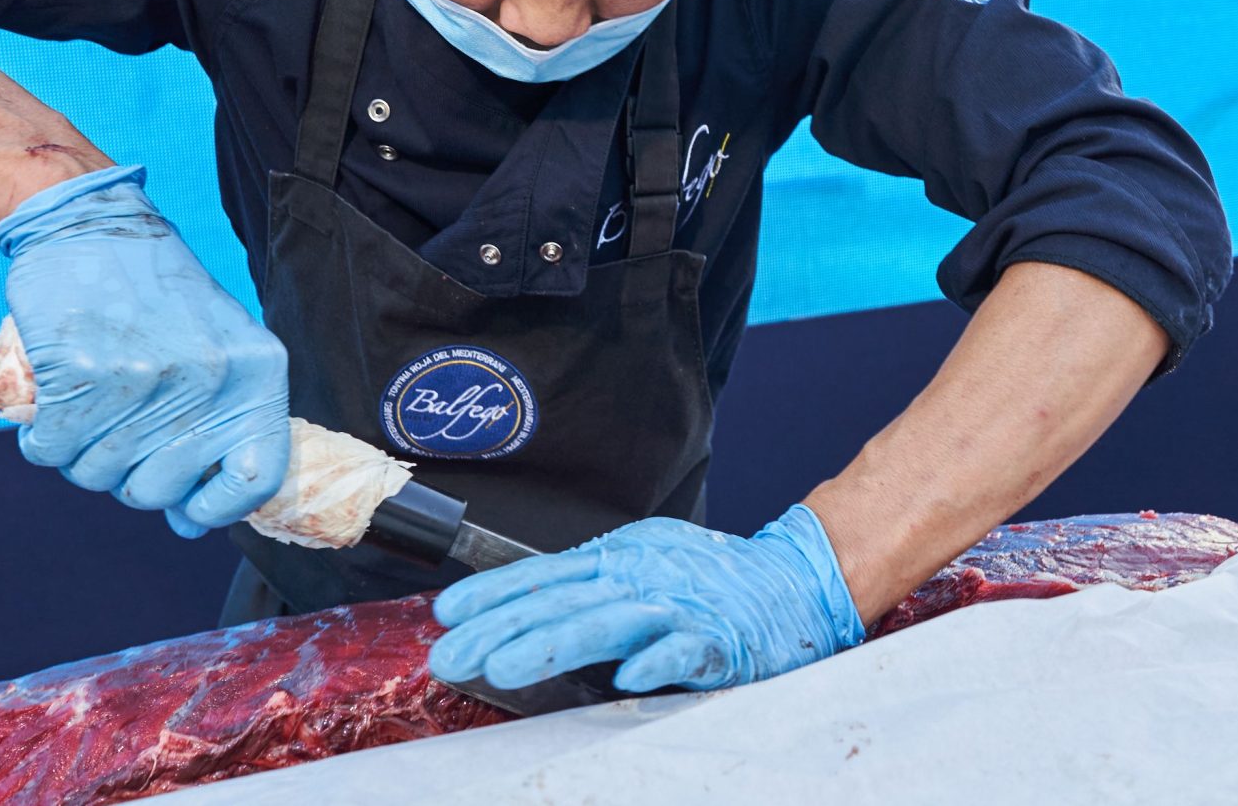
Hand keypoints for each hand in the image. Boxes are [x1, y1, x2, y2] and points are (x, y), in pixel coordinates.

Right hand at [0, 164, 289, 537]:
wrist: (91, 223)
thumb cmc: (155, 296)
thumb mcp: (217, 350)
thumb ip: (217, 431)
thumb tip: (193, 525)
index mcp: (258, 375)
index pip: (257, 479)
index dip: (217, 507)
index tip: (186, 507)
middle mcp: (210, 380)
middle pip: (157, 490)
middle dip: (126, 475)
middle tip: (115, 427)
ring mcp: (147, 379)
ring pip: (97, 475)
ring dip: (79, 453)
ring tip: (86, 403)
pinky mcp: (83, 375)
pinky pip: (51, 451)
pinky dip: (40, 439)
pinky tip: (50, 405)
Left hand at [428, 505, 864, 693]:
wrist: (792, 582)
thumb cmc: (706, 580)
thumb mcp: (636, 567)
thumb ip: (584, 588)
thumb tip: (514, 609)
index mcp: (618, 560)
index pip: (544, 575)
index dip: (493, 592)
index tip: (445, 613)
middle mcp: (641, 577)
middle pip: (563, 601)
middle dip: (500, 629)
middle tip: (452, 655)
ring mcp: (680, 607)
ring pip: (610, 624)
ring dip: (554, 644)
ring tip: (504, 667)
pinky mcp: (720, 640)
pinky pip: (687, 650)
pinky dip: (659, 661)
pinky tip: (628, 678)